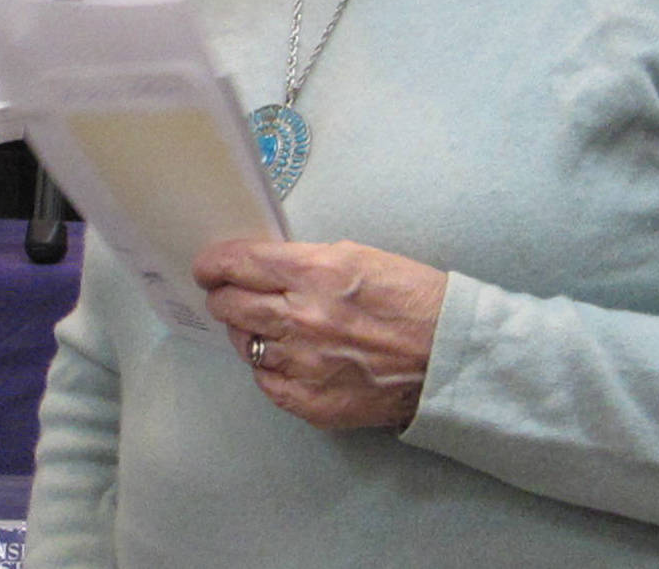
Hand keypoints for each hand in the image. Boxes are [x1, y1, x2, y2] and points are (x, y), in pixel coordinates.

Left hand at [193, 238, 446, 430]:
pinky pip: (267, 382)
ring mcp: (305, 364)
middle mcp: (302, 318)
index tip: (208, 268)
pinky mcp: (313, 402)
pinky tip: (282, 357)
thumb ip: (305, 262)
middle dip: (222, 297)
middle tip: (226, 295)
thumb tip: (262, 267)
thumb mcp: (357, 256)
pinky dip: (268, 368)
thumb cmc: (412, 298)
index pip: (237, 264)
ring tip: (260, 326)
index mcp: (314, 273)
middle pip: (230, 305)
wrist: (451, 357)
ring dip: (246, 332)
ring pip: (244, 344)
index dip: (214, 264)